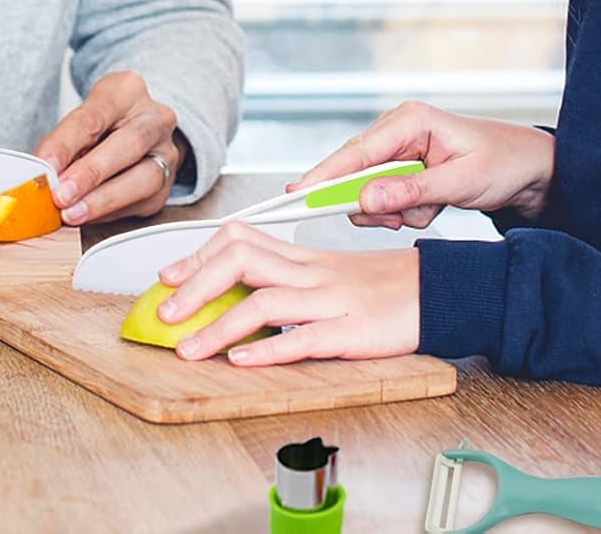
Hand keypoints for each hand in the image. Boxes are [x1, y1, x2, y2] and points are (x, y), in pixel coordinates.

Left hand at [35, 71, 184, 224]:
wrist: (131, 129)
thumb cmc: (99, 123)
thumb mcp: (79, 119)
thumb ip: (63, 145)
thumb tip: (43, 177)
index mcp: (127, 90)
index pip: (95, 116)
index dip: (67, 144)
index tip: (46, 167)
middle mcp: (155, 117)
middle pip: (130, 142)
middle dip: (91, 172)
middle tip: (61, 195)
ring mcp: (167, 150)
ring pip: (146, 177)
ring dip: (104, 199)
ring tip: (73, 214)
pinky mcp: (167, 182)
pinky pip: (144, 202)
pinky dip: (111, 212)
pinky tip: (88, 216)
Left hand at [156, 221, 419, 364]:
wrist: (435, 290)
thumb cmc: (380, 286)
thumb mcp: (327, 271)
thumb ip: (284, 274)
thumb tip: (233, 285)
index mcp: (302, 257)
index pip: (240, 239)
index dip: (198, 256)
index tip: (168, 277)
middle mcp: (310, 273)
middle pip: (241, 260)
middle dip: (195, 285)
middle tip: (164, 312)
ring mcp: (331, 301)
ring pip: (265, 302)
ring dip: (218, 326)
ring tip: (186, 349)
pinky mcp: (352, 332)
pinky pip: (305, 340)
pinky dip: (269, 351)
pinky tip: (241, 362)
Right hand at [291, 101, 555, 227]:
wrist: (532, 170)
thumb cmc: (503, 163)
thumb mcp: (460, 182)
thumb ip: (411, 191)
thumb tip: (365, 199)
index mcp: (409, 120)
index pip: (355, 151)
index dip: (324, 175)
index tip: (297, 196)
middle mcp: (398, 130)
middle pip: (356, 173)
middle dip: (377, 203)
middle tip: (403, 217)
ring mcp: (400, 149)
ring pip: (371, 191)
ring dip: (397, 211)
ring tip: (432, 208)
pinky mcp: (405, 168)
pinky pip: (388, 198)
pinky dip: (408, 212)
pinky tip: (434, 205)